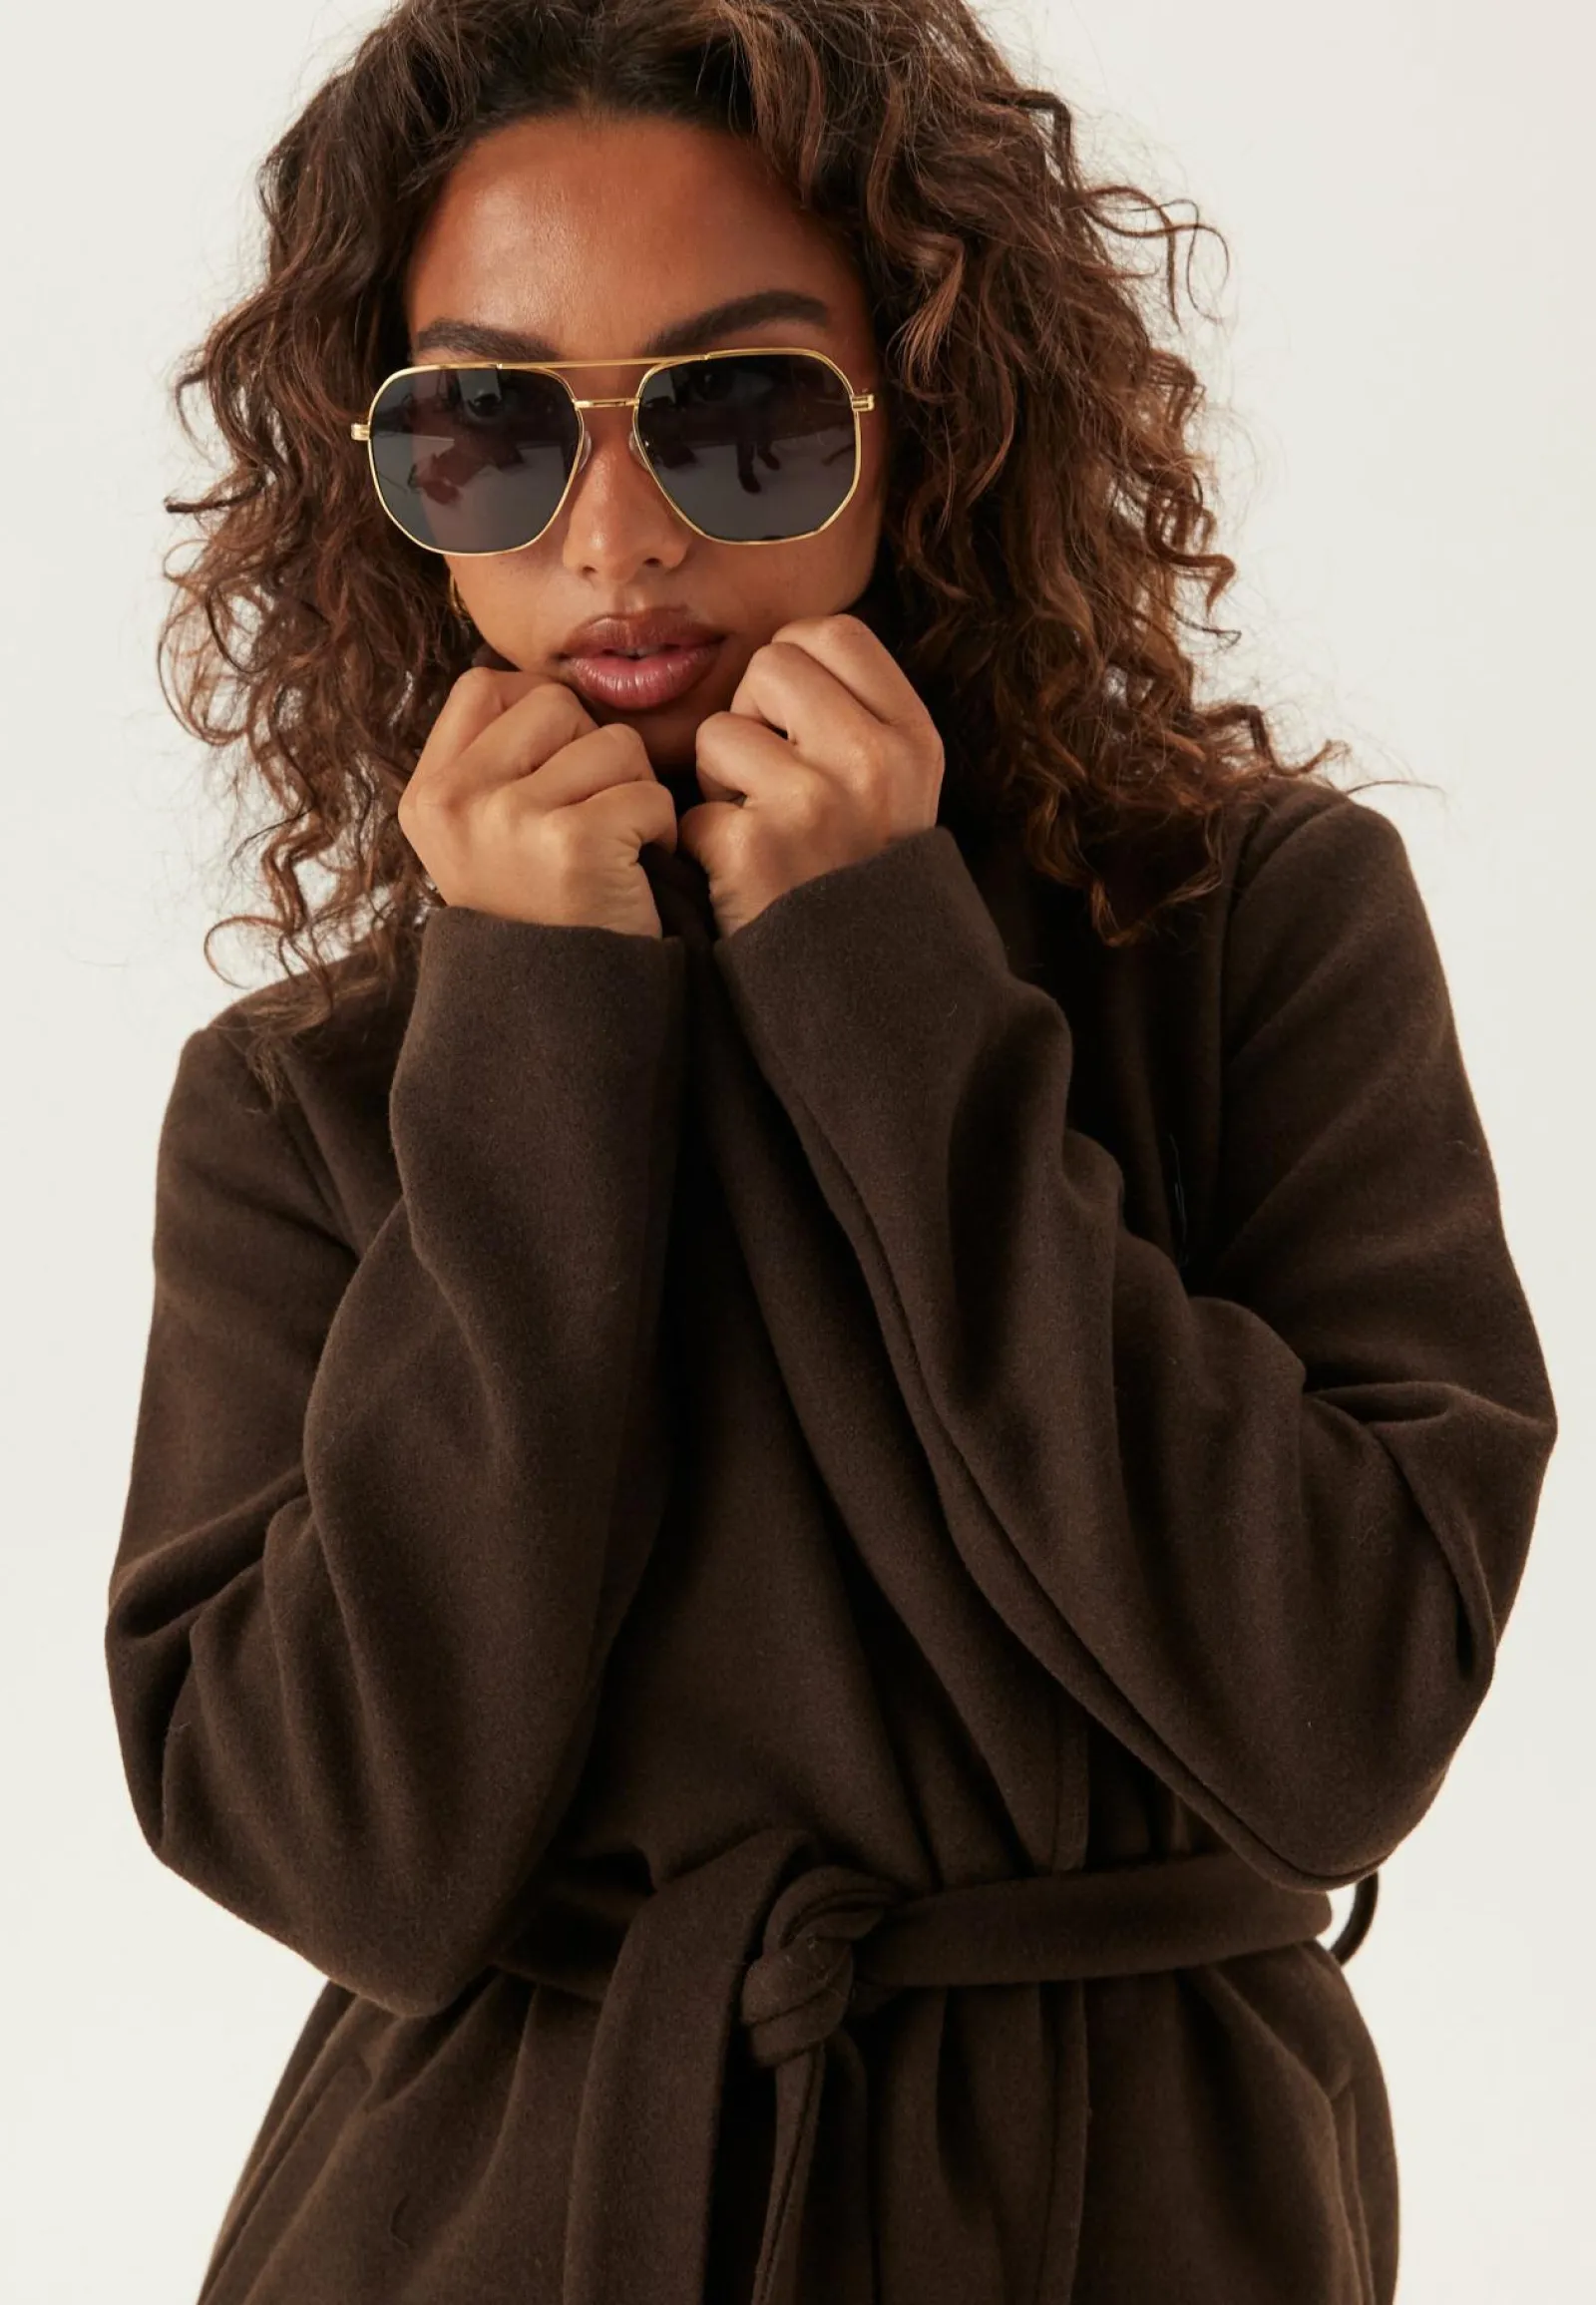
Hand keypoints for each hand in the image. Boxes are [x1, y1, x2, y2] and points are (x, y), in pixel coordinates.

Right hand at [400, 667, 678, 938]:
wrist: (566, 1015)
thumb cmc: (541, 916)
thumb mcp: (483, 838)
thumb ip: (495, 763)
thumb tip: (541, 686)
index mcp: (426, 794)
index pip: (484, 685)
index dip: (539, 716)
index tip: (557, 777)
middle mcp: (455, 801)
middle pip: (554, 704)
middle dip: (593, 754)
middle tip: (592, 820)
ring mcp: (508, 820)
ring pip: (612, 742)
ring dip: (634, 791)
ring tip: (614, 849)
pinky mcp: (573, 844)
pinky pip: (648, 793)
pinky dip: (660, 832)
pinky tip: (636, 873)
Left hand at [675, 613, 944, 939]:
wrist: (872, 998)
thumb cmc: (864, 878)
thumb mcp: (901, 788)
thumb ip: (858, 715)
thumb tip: (784, 649)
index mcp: (912, 739)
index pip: (833, 632)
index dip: (795, 664)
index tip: (792, 717)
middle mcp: (871, 761)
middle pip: (770, 665)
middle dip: (752, 715)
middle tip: (769, 777)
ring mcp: (813, 804)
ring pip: (718, 732)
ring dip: (719, 782)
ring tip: (758, 828)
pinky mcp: (754, 851)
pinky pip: (692, 810)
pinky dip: (703, 846)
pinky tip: (741, 877)